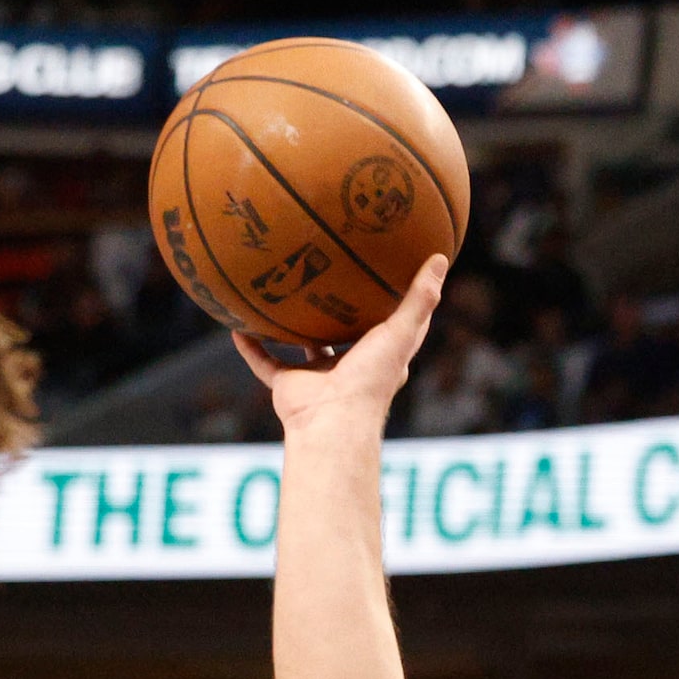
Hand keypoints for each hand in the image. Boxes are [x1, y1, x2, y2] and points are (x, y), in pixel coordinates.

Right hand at [232, 253, 448, 437]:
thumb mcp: (401, 332)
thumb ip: (421, 298)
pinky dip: (251, 347)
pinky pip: (265, 363)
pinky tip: (237, 324)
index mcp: (381, 358)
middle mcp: (350, 368)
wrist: (333, 421)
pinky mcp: (289, 386)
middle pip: (348, 337)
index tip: (395, 278)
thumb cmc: (372, 379)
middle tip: (332, 278)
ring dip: (292, 329)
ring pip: (304, 349)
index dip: (399, 306)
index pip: (396, 328)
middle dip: (344, 314)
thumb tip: (441, 258)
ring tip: (281, 295)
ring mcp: (318, 378)